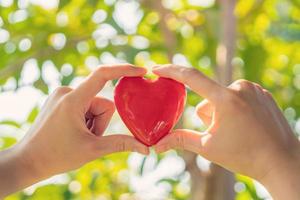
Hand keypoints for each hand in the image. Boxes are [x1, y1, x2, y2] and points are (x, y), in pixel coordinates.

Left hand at [0, 64, 148, 196]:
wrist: (28, 161)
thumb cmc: (56, 156)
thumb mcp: (92, 150)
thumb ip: (120, 144)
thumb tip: (146, 148)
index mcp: (73, 99)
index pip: (102, 75)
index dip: (124, 70)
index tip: (142, 71)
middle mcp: (66, 91)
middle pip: (102, 103)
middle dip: (101, 122)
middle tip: (87, 138)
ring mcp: (62, 95)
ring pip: (94, 106)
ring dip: (93, 123)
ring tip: (79, 136)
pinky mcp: (60, 101)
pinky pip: (84, 106)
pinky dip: (85, 120)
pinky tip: (74, 132)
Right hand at [153, 65, 299, 199]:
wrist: (282, 162)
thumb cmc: (245, 156)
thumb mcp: (208, 148)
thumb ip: (180, 140)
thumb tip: (157, 145)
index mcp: (225, 99)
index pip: (191, 77)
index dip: (171, 71)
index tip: (156, 69)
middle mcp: (240, 87)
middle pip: (208, 98)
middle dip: (208, 115)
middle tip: (223, 133)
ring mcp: (254, 89)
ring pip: (222, 97)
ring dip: (221, 111)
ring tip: (237, 130)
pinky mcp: (262, 92)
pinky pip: (238, 96)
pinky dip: (236, 108)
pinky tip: (247, 124)